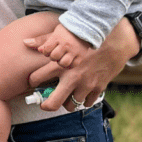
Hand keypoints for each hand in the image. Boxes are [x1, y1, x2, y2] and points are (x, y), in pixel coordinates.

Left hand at [24, 17, 138, 111]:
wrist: (115, 42)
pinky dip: (83, 100)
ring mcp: (86, 85)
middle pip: (54, 103)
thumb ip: (44, 41)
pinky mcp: (98, 89)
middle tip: (44, 104)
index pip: (38, 78)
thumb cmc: (87, 38)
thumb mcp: (63, 36)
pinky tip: (81, 92)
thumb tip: (25, 42)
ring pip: (71, 105)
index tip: (33, 82)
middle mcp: (72, 77)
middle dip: (46, 106)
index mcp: (60, 64)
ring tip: (65, 95)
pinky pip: (87, 103)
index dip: (32, 82)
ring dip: (67, 102)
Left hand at [37, 24, 92, 68]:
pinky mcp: (81, 56)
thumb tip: (24, 42)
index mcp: (57, 37)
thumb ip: (39, 40)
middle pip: (54, 57)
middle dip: (53, 57)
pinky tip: (69, 60)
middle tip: (56, 53)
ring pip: (63, 63)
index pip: (46, 50)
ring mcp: (74, 50)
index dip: (46, 51)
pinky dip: (70, 65)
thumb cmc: (65, 31)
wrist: (85, 28)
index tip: (49, 49)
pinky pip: (73, 65)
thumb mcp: (52, 33)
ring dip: (61, 62)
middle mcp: (66, 44)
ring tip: (62, 57)